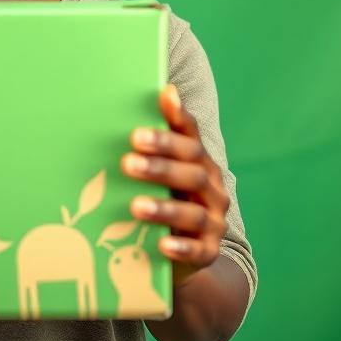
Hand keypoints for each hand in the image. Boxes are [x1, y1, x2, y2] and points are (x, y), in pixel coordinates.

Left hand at [121, 83, 229, 287]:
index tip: (138, 131)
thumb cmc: (164, 196)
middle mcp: (212, 187)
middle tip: (127, 162)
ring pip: (194, 212)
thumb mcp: (158, 168)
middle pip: (193, 171)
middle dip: (160, 166)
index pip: (190, 139)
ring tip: (135, 206)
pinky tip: (161, 245)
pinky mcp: (209, 250)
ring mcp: (214, 220)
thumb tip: (163, 90)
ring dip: (165, 208)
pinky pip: (199, 250)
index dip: (169, 132)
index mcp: (199, 161)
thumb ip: (154, 138)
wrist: (181, 250)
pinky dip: (181, 247)